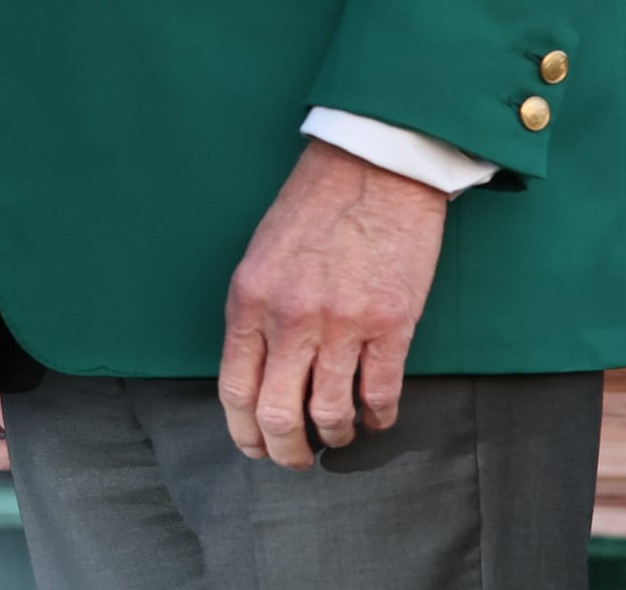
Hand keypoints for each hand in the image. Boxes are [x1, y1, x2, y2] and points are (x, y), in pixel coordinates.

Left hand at [218, 138, 449, 465]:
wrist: (373, 166)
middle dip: (287, 451)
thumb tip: (259, 374)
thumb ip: (257, 315)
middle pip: (278, 416)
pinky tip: (377, 415)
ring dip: (335, 437)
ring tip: (340, 435)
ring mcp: (342, 325)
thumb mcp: (261, 256)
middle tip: (299, 459)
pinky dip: (378, 418)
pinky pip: (380, 396)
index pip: (235, 390)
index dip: (245, 433)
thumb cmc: (315, 206)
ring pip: (331, 416)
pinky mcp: (391, 325)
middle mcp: (290, 319)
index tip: (256, 448)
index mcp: (249, 300)